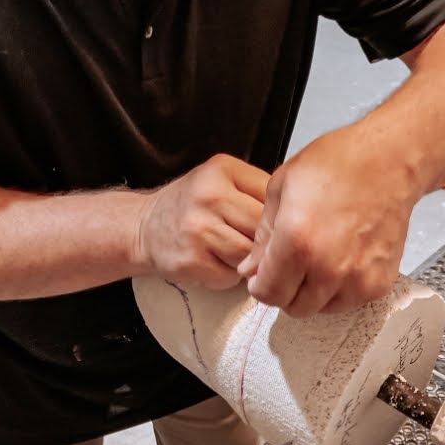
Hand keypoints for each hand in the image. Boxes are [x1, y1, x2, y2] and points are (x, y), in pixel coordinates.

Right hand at [135, 154, 268, 288]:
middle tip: (255, 241)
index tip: (275, 222)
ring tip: (233, 249)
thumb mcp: (221, 179)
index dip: (279, 214)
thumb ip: (256, 189)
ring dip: (248, 259)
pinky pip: (231, 275)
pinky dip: (229, 274)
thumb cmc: (190, 205)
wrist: (144, 227)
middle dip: (265, 240)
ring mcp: (198, 229)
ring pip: (250, 254)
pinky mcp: (191, 260)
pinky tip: (216, 261)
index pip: (273, 195)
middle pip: (263, 226)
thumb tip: (299, 210)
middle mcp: (209, 195)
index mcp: (223, 169)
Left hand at [238, 126, 414, 315]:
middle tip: (290, 264)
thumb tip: (252, 268)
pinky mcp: (379, 282)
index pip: (267, 294)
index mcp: (298, 242)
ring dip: (313, 292)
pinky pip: (349, 302)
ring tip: (318, 258)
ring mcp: (357, 278)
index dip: (260, 284)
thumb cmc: (341, 163)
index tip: (264, 274)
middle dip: (285, 289)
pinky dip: (341, 289)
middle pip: (293, 307)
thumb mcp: (282, 187)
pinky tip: (340, 260)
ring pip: (321, 309)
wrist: (389, 160)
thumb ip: (263, 236)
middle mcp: (328, 267)